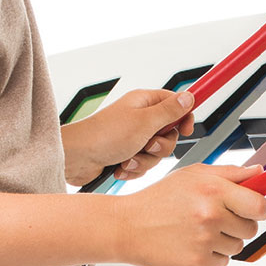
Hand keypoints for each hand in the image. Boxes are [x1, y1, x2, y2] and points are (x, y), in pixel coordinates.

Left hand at [61, 88, 195, 186]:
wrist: (77, 158)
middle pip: (168, 133)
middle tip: (147, 144)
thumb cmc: (104, 135)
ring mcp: (132, 137)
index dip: (183, 116)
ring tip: (128, 158)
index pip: (174, 104)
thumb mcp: (144, 122)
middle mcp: (139, 118)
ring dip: (144, 160)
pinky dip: (133, 168)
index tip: (185, 129)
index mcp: (144, 103)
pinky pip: (143, 165)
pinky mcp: (125, 154)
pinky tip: (120, 166)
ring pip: (156, 153)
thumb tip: (188, 96)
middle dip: (160, 146)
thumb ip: (170, 111)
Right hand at [115, 163, 265, 265]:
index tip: (253, 209)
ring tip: (197, 230)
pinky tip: (191, 244)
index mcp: (213, 189)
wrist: (127, 226)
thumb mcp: (192, 175)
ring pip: (237, 246)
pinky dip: (211, 256)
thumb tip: (259, 173)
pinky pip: (222, 262)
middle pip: (251, 229)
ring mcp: (205, 241)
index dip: (259, 208)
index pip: (259, 206)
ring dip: (223, 241)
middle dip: (238, 224)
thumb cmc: (159, 199)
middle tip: (214, 218)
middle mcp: (211, 215)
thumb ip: (230, 173)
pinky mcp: (198, 263)